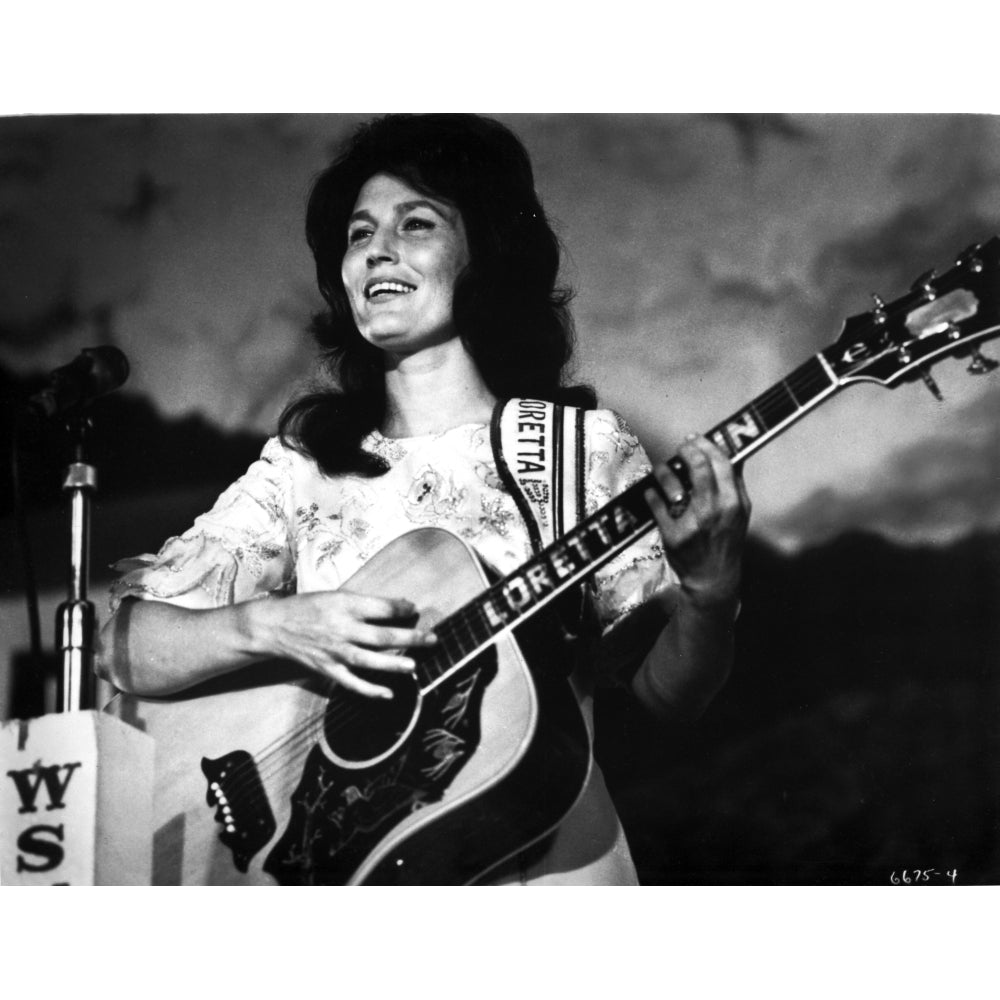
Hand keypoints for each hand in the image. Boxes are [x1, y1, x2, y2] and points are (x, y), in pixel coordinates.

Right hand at [245, 590, 436, 698]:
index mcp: (345, 605)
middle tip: (432, 638)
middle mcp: (342, 629)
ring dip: (393, 665)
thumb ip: (365, 603)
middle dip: (410, 638)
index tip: (415, 609)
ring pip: (369, 660)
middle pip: (382, 636)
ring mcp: (335, 651)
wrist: (274, 626)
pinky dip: (369, 690)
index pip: (381, 608)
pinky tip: (388, 694)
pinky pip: (351, 682)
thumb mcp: (336, 596)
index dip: (402, 608)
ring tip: (413, 667)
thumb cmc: (308, 607)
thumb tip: (398, 607)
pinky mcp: (327, 669)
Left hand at [645, 434, 750, 609]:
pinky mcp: (672, 535)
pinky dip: (652, 494)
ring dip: (663, 470)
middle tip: (680, 448)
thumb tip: (733, 453)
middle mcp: (714, 511)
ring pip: (672, 482)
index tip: (694, 439)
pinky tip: (653, 493)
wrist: (713, 578)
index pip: (720, 462)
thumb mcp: (741, 513)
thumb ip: (736, 483)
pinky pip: (656, 504)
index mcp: (733, 503)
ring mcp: (692, 523)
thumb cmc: (726, 541)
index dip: (705, 445)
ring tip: (662, 469)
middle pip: (698, 466)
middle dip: (685, 450)